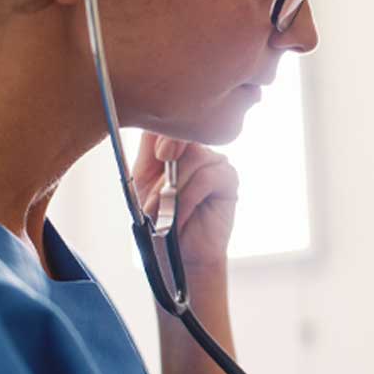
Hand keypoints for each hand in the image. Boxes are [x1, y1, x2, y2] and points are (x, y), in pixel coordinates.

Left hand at [132, 132, 239, 270]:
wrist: (178, 251)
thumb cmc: (160, 217)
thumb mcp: (144, 179)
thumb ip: (150, 149)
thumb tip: (153, 122)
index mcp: (175, 144)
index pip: (170, 122)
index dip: (163, 131)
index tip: (158, 156)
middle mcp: (197, 147)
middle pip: (183, 137)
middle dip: (164, 172)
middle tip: (152, 203)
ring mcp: (215, 161)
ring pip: (194, 158)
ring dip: (174, 190)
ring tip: (164, 215)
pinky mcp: (229, 178)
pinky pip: (208, 176)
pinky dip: (189, 198)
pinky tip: (180, 216)